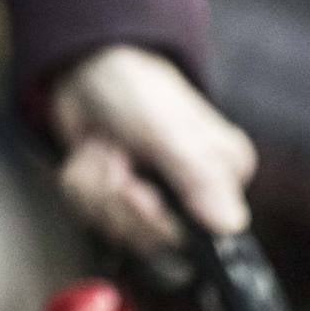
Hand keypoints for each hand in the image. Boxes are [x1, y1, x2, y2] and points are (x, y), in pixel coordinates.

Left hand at [52, 45, 255, 255]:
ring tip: (105, 147)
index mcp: (222, 178)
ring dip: (95, 185)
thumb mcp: (167, 128)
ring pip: (115, 229)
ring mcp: (153, 200)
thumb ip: (197, 175)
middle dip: (117, 198)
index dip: (155, 220)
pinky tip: (90, 153)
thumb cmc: (134, 89)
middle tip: (115, 154)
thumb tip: (229, 226)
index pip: (198, 239)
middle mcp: (193, 196)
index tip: (134, 190)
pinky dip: (80, 183)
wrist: (85, 70)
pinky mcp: (118, 200)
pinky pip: (91, 215)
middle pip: (151, 240)